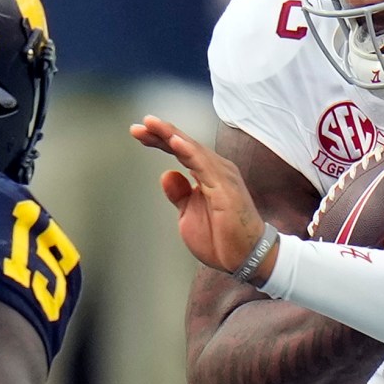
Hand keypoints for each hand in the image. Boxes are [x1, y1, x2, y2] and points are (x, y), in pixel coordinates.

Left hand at [134, 114, 269, 274]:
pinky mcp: (225, 187)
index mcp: (207, 174)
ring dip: (171, 135)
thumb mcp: (188, 214)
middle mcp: (215, 170)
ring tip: (152, 125)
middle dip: (161, 133)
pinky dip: (188, 151)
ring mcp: (221, 176)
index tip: (139, 133)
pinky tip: (174, 141)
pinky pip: (204, 164)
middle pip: (184, 145)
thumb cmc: (221, 239)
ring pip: (192, 149)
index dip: (160, 141)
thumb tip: (167, 174)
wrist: (244, 258)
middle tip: (139, 125)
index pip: (180, 151)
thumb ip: (179, 194)